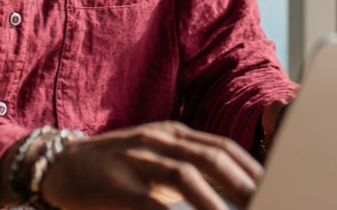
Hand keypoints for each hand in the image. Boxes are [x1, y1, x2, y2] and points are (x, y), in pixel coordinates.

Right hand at [40, 121, 263, 209]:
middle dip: (246, 183)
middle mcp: (158, 140)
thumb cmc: (114, 170)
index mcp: (172, 134)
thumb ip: (186, 172)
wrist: (58, 166)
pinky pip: (153, 203)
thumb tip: (228, 195)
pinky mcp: (119, 184)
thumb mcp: (153, 161)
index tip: (278, 189)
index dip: (251, 169)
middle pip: (212, 157)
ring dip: (219, 202)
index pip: (222, 148)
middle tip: (272, 201)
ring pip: (187, 176)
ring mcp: (137, 159)